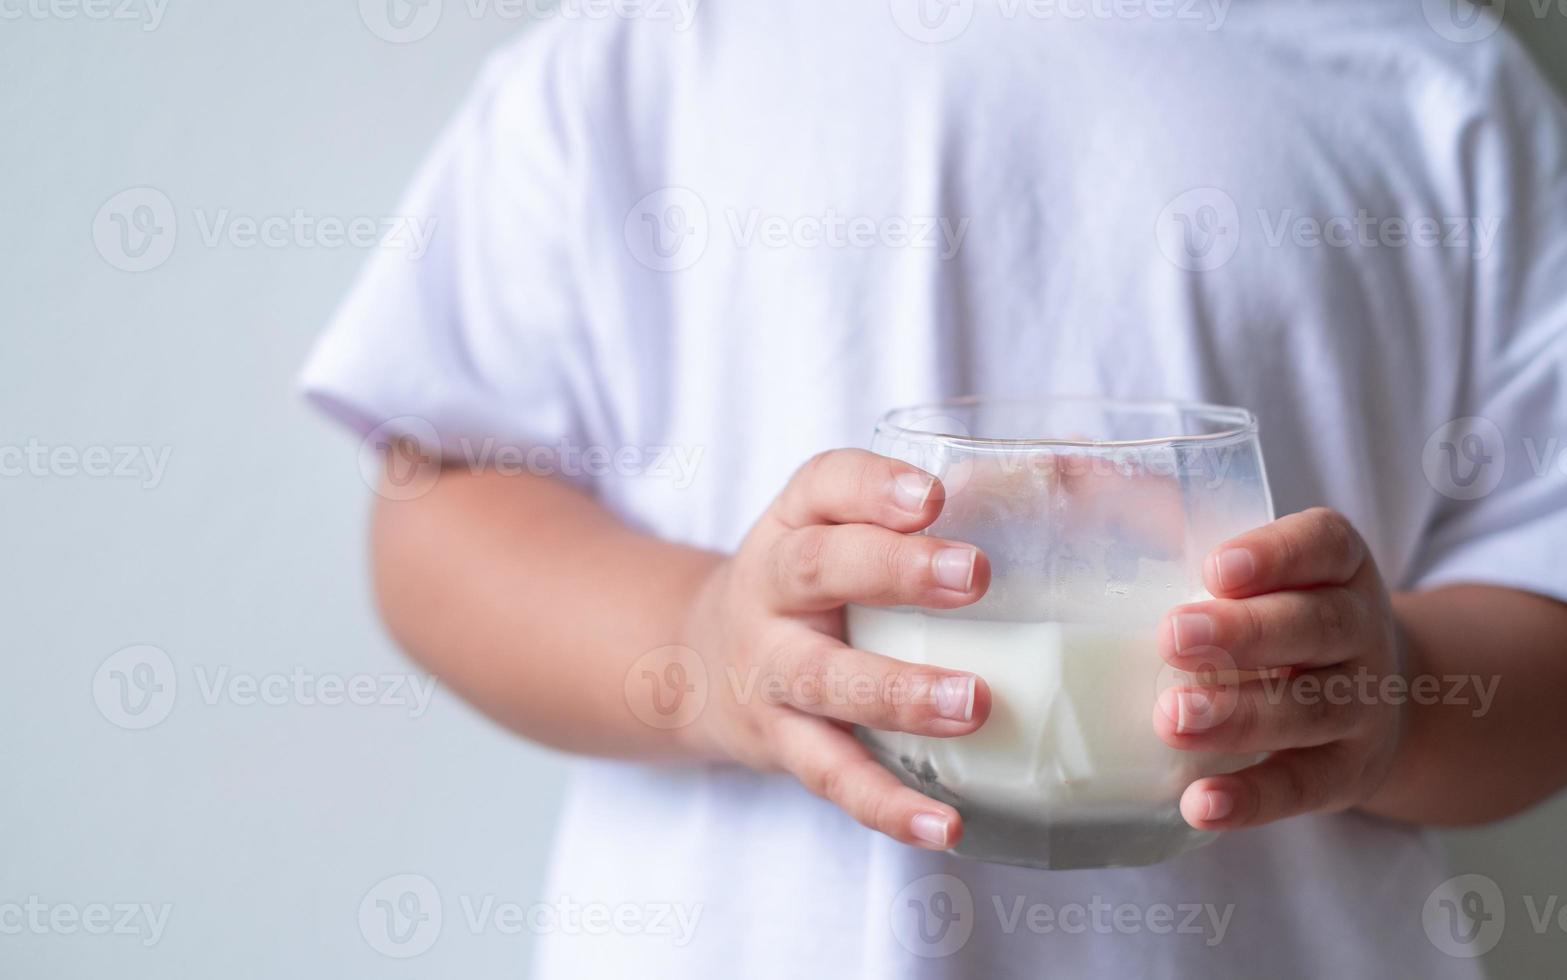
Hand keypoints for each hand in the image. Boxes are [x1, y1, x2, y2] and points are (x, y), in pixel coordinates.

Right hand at [677, 449, 991, 849]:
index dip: (873, 486)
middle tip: (976, 574)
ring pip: (825, 679)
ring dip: (898, 693)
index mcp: (794, 523)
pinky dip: (887, 805)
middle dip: (895, 570)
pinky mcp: (783, 743)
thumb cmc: (813, 587)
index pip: (823, 484)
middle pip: (817, 568)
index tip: (934, 495)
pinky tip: (944, 826)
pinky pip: (834, 777)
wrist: (698, 662)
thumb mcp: (837, 530)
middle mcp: (770, 590)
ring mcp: (771, 671)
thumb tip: (1070, 479)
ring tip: (974, 703)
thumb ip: (921, 514)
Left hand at [1154, 508, 1405, 829]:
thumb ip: (1181, 535)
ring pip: (1311, 707)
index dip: (1274, 554)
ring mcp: (1361, 704)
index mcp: (1336, 565)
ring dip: (1240, 714)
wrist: (1376, 698)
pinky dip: (1253, 797)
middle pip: (1315, 627)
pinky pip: (1304, 787)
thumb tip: (1067, 474)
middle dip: (1243, 634)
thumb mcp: (1258, 569)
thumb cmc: (1274, 613)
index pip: (1321, 545)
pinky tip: (1200, 804)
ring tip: (1171, 719)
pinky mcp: (1346, 772)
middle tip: (1171, 638)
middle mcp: (1360, 629)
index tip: (1214, 568)